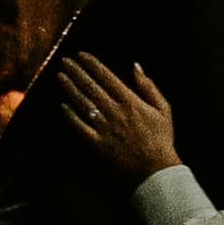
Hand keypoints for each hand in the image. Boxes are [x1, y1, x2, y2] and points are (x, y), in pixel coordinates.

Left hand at [56, 48, 177, 182]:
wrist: (156, 169)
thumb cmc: (162, 138)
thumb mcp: (163, 108)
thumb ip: (148, 86)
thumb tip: (135, 66)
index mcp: (130, 101)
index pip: (107, 77)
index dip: (92, 65)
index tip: (81, 55)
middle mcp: (115, 112)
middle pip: (91, 87)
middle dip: (77, 72)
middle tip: (65, 61)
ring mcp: (105, 128)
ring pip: (84, 104)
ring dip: (71, 89)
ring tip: (61, 77)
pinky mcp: (99, 145)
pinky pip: (81, 128)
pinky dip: (71, 116)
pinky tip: (63, 106)